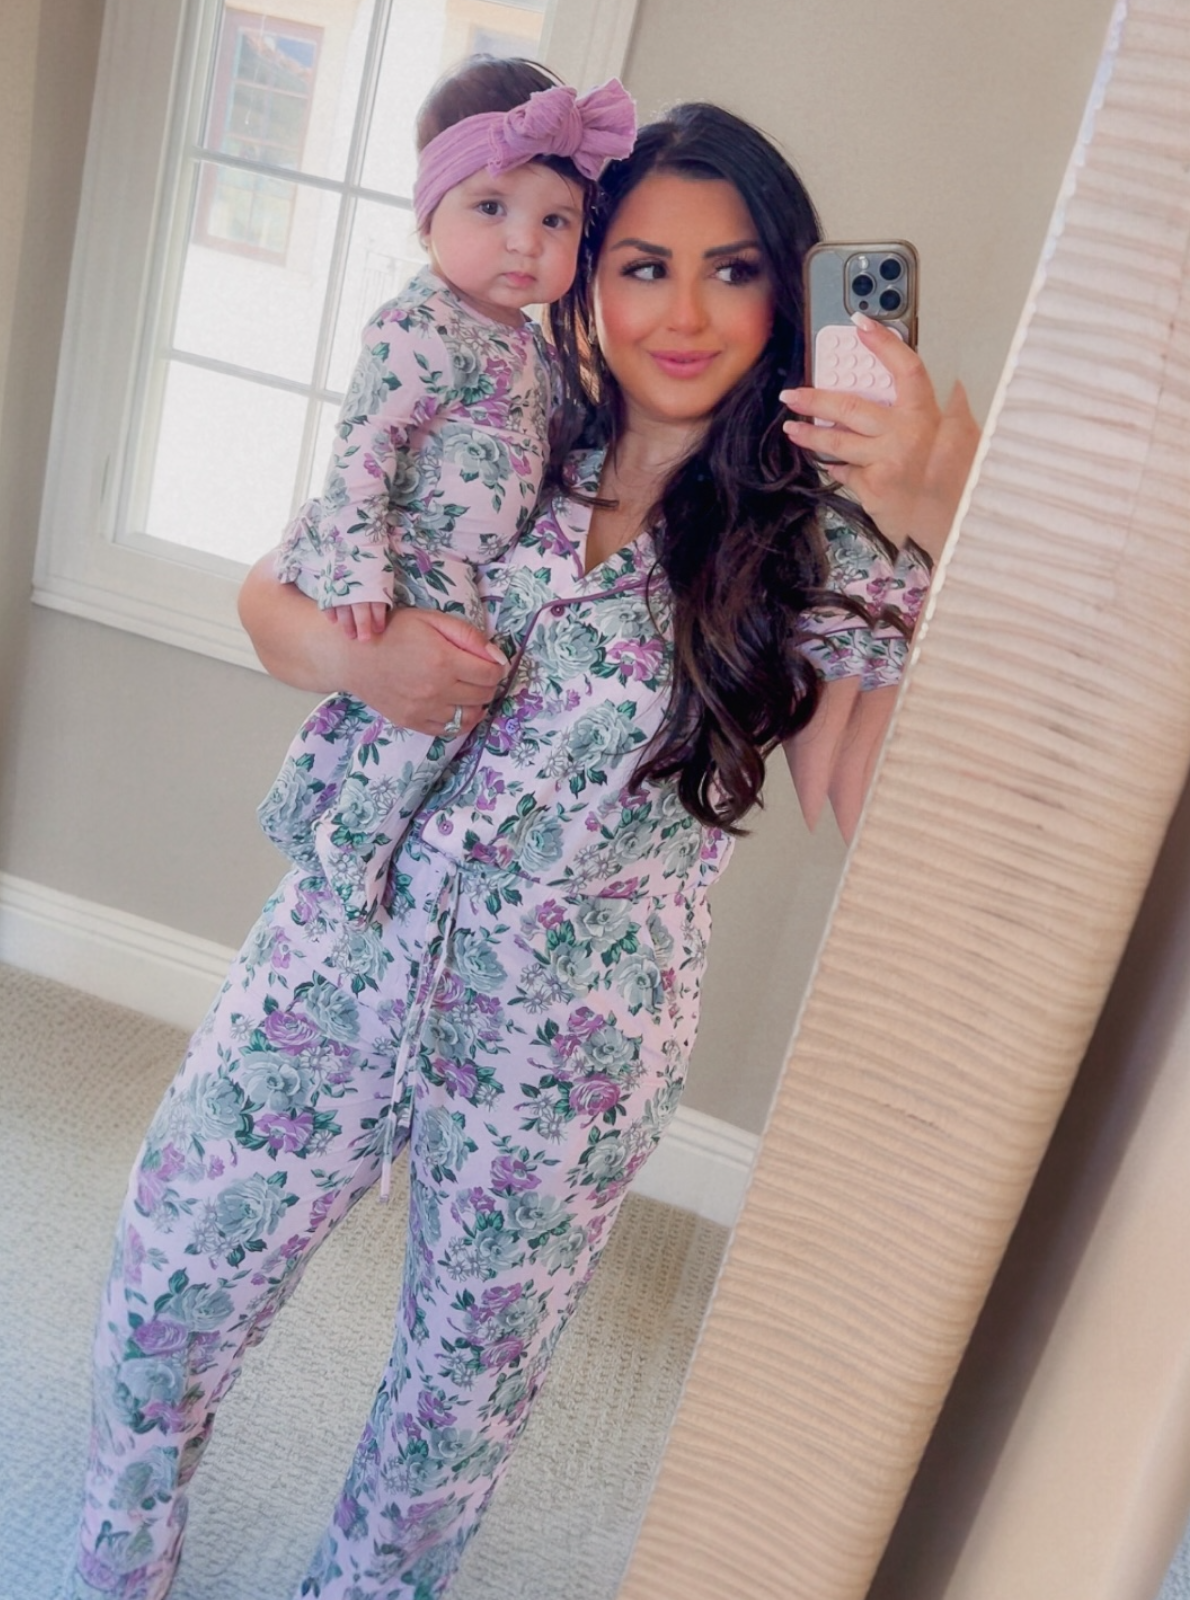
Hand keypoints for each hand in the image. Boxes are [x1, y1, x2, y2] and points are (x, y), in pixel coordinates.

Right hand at [238, 555, 507, 735]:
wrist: (352, 654)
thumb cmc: (393, 630)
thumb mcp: (432, 620)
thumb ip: (469, 637)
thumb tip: (499, 658)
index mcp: (444, 661)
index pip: (492, 675)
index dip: (495, 667)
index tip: (488, 661)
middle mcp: (436, 689)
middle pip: (483, 696)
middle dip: (487, 684)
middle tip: (477, 672)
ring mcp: (423, 709)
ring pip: (469, 717)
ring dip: (475, 704)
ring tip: (467, 690)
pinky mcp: (411, 721)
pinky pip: (447, 730)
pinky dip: (458, 720)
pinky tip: (454, 705)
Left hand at [780, 314, 980, 559]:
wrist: (960, 521)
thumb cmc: (961, 477)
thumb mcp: (964, 434)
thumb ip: (950, 409)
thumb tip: (950, 385)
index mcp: (928, 414)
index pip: (906, 368)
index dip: (883, 343)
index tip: (860, 324)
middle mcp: (907, 434)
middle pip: (849, 406)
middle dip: (815, 398)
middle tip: (792, 394)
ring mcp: (887, 462)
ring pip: (837, 441)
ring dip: (810, 434)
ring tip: (793, 428)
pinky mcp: (874, 488)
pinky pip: (846, 472)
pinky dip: (839, 468)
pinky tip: (832, 465)